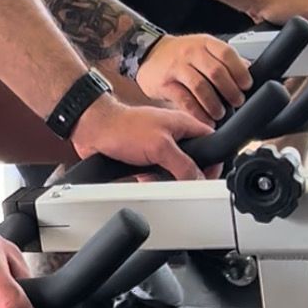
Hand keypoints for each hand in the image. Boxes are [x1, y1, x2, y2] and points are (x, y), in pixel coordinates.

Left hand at [71, 93, 211, 178]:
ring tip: (158, 179)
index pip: (211, 141)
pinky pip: (159, 176)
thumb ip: (184, 165)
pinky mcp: (146, 159)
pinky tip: (147, 181)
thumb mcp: (161, 147)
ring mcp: (159, 147)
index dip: (214, 160)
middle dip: (187, 175)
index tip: (209, 177)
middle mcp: (173, 134)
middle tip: (181, 183)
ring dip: (168, 180)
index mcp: (182, 124)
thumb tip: (200, 181)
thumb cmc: (124, 127)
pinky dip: (154, 182)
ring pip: (175, 171)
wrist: (94, 131)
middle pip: (193, 161)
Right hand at [135, 33, 252, 122]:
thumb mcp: (203, 49)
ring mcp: (176, 67)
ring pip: (201, 87)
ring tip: (220, 114)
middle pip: (216, 72)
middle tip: (236, 103)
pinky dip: (198, 113)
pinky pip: (185, 100)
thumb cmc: (181, 55)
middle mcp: (190, 52)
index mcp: (204, 43)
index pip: (227, 53)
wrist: (149, 54)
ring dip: (215, 105)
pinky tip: (205, 120)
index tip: (246, 86)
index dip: (240, 71)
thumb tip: (249, 70)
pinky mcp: (165, 83)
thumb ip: (224, 59)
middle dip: (230, 91)